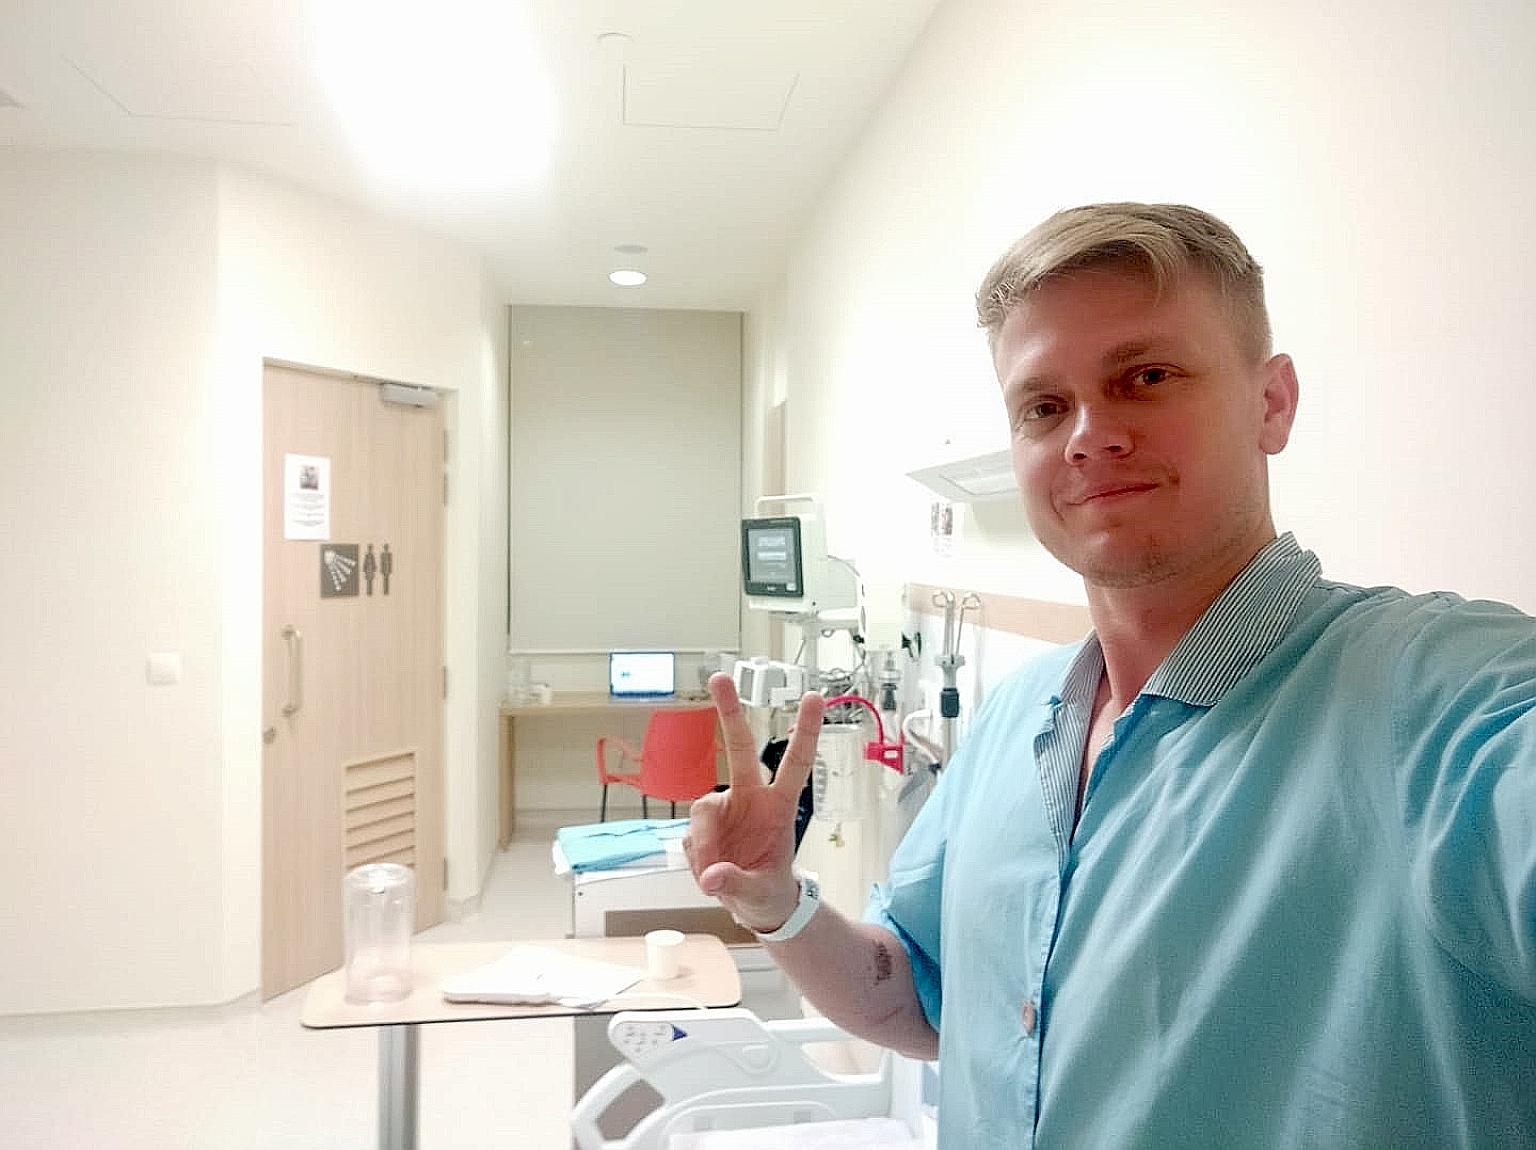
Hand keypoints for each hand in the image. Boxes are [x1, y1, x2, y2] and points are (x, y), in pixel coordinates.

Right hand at [683, 672, 824, 933]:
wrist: (753, 905)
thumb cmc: (768, 891)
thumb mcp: (760, 893)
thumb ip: (736, 882)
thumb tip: (712, 875)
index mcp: (778, 806)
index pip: (795, 763)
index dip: (806, 731)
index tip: (815, 697)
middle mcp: (749, 797)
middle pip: (739, 749)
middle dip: (729, 712)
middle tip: (719, 677)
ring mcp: (723, 809)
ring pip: (701, 814)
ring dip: (703, 849)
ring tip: (713, 879)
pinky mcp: (701, 826)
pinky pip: (690, 840)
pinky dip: (695, 861)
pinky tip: (708, 876)